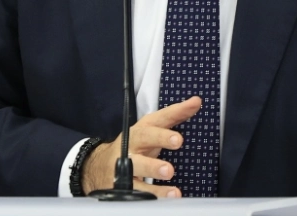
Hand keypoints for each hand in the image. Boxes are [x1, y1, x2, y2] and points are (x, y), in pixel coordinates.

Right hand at [83, 96, 201, 197]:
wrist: (100, 166)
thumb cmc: (135, 145)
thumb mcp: (151, 129)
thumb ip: (174, 116)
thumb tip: (196, 102)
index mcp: (142, 129)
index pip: (159, 118)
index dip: (175, 113)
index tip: (191, 110)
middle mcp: (133, 144)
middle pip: (144, 138)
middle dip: (160, 138)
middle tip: (177, 140)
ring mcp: (126, 164)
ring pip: (138, 165)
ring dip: (154, 167)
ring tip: (169, 171)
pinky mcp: (123, 184)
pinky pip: (139, 190)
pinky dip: (155, 193)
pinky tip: (170, 195)